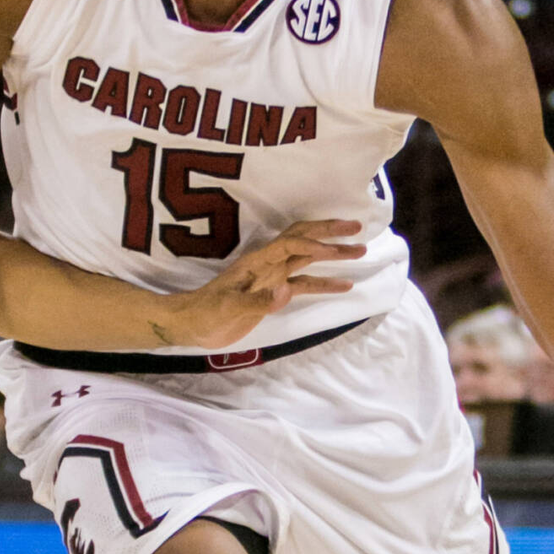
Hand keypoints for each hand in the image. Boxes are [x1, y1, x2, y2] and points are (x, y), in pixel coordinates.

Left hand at [166, 221, 364, 351]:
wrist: (193, 324)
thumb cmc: (206, 313)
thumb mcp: (229, 308)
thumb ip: (258, 301)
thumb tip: (287, 290)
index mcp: (257, 262)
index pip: (289, 245)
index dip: (311, 244)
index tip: (332, 251)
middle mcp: (269, 263)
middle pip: (304, 239)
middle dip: (329, 233)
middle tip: (357, 229)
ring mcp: (273, 276)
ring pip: (309, 258)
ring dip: (333, 254)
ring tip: (360, 251)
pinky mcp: (275, 293)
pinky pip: (305, 283)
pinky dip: (325, 282)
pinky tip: (344, 284)